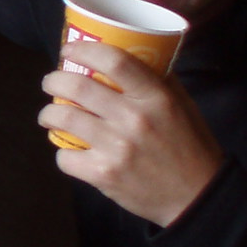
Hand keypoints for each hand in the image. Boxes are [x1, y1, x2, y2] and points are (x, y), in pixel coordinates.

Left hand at [39, 39, 223, 224]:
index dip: (84, 50)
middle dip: (54, 80)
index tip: (69, 50)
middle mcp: (134, 119)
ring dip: (49, 114)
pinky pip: (65, 156)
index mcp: (155, 97)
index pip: (114, 60)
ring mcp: (117, 147)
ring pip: (62, 117)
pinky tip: (71, 151)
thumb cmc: (189, 146)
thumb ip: (159, 80)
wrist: (197, 197)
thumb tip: (133, 52)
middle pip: (77, 86)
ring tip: (51, 115)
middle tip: (51, 83)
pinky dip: (63, 153)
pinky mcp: (104, 174)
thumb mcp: (183, 106)